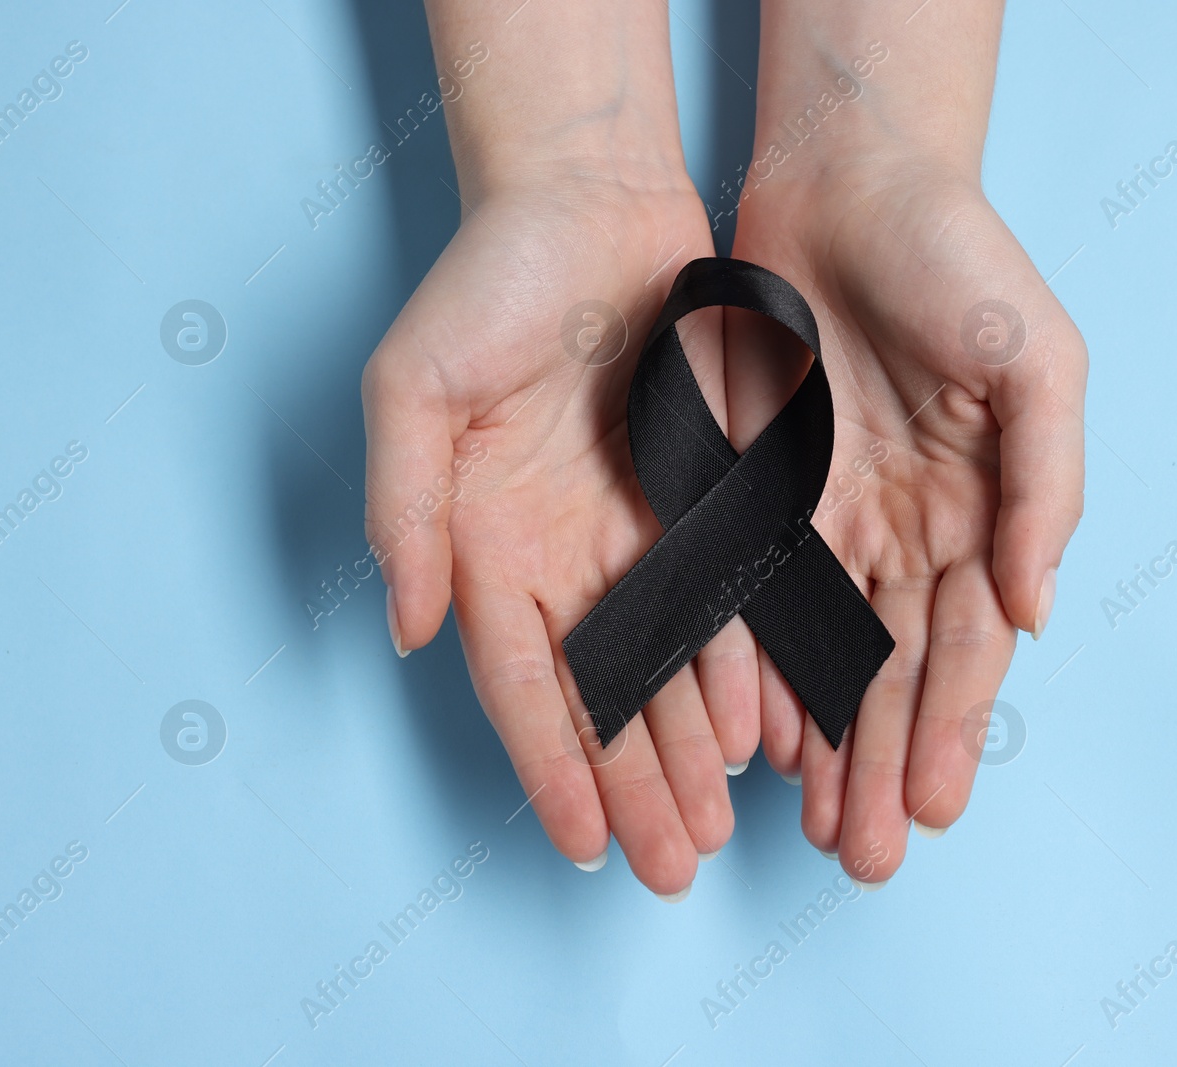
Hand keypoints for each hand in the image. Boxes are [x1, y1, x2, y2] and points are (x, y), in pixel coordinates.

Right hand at [363, 167, 762, 895]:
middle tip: (675, 866)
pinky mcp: (707, 498)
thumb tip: (417, 630)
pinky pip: (731, 599)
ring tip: (722, 828)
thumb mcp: (415, 385)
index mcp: (488, 543)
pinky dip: (746, 666)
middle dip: (637, 785)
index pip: (521, 682)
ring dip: (693, 750)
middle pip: (604, 695)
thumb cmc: (490, 283)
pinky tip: (768, 731)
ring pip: (672, 666)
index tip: (585, 844)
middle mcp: (564, 555)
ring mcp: (638, 532)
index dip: (552, 765)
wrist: (592, 204)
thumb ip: (407, 508)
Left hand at [727, 160, 1086, 884]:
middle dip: (882, 764)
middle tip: (865, 857)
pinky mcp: (758, 488)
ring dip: (825, 742)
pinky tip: (759, 737)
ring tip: (814, 826)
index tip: (933, 810)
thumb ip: (1044, 488)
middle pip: (893, 671)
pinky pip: (755, 596)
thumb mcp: (1038, 363)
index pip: (965, 645)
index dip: (948, 728)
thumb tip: (1036, 612)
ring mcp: (830, 515)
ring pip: (825, 655)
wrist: (850, 179)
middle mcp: (908, 528)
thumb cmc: (960, 261)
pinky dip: (759, 669)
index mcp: (981, 510)